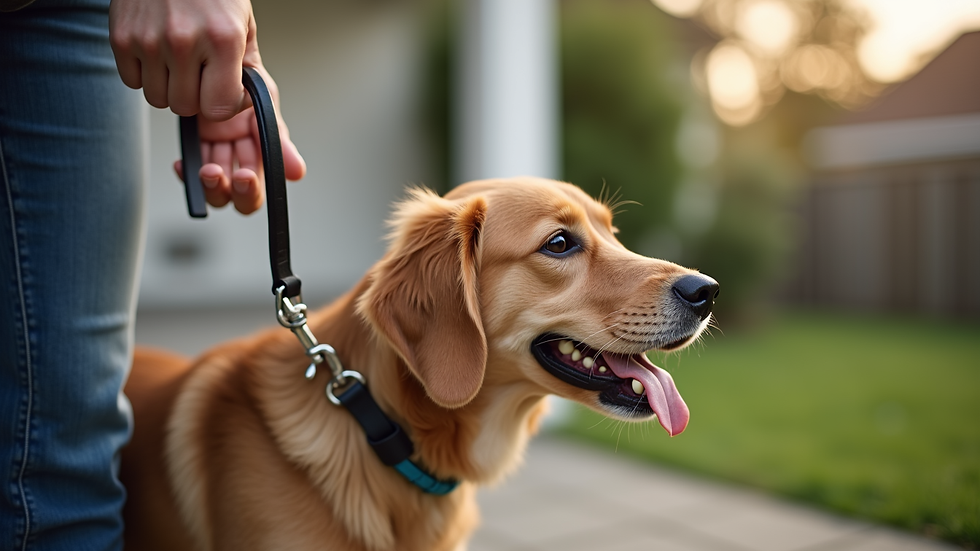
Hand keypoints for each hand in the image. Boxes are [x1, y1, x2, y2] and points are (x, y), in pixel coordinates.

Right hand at [109, 0, 305, 213]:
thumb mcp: (246, 30)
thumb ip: (258, 84)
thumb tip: (289, 159)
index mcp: (224, 40)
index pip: (221, 110)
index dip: (224, 106)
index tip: (224, 88)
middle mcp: (185, 41)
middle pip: (187, 109)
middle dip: (197, 99)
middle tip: (200, 71)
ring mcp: (149, 39)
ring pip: (159, 101)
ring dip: (170, 88)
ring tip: (180, 58)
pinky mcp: (120, 37)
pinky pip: (133, 83)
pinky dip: (144, 74)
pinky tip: (157, 51)